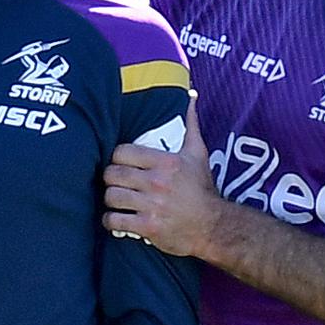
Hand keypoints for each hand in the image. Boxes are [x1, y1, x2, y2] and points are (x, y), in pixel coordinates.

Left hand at [102, 91, 221, 256]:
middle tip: (115, 181)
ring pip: (111, 197)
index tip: (121, 164)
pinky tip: (116, 218)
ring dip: (110, 199)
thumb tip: (191, 97)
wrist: (213, 226)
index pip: (121, 152)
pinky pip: (114, 221)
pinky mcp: (147, 227)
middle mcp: (156, 182)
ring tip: (116, 199)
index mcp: (165, 162)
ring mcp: (151, 206)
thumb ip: (191, 125)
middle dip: (110, 178)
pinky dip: (111, 220)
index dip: (117, 158)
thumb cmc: (202, 189)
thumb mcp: (198, 154)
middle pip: (112, 174)